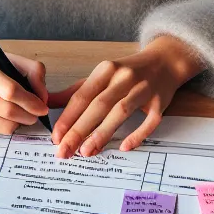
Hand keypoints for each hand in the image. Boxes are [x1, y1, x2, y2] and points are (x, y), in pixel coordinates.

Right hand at [0, 38, 48, 134]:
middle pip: (6, 110)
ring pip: (0, 126)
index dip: (30, 102)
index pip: (10, 90)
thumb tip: (43, 98)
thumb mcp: (9, 60)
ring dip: (16, 124)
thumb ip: (34, 72)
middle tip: (34, 115)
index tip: (42, 108)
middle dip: (27, 116)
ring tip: (18, 115)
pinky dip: (1, 127)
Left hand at [49, 36, 204, 157]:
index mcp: (106, 70)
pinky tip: (123, 147)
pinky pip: (149, 121)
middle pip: (98, 105)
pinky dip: (137, 134)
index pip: (82, 96)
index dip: (68, 117)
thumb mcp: (102, 75)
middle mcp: (124, 77)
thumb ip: (77, 91)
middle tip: (65, 150)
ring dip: (102, 132)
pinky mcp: (160, 102)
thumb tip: (49, 104)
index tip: (56, 137)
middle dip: (79, 130)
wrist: (165, 61)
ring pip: (121, 112)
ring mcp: (144, 89)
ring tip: (86, 152)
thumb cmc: (129, 72)